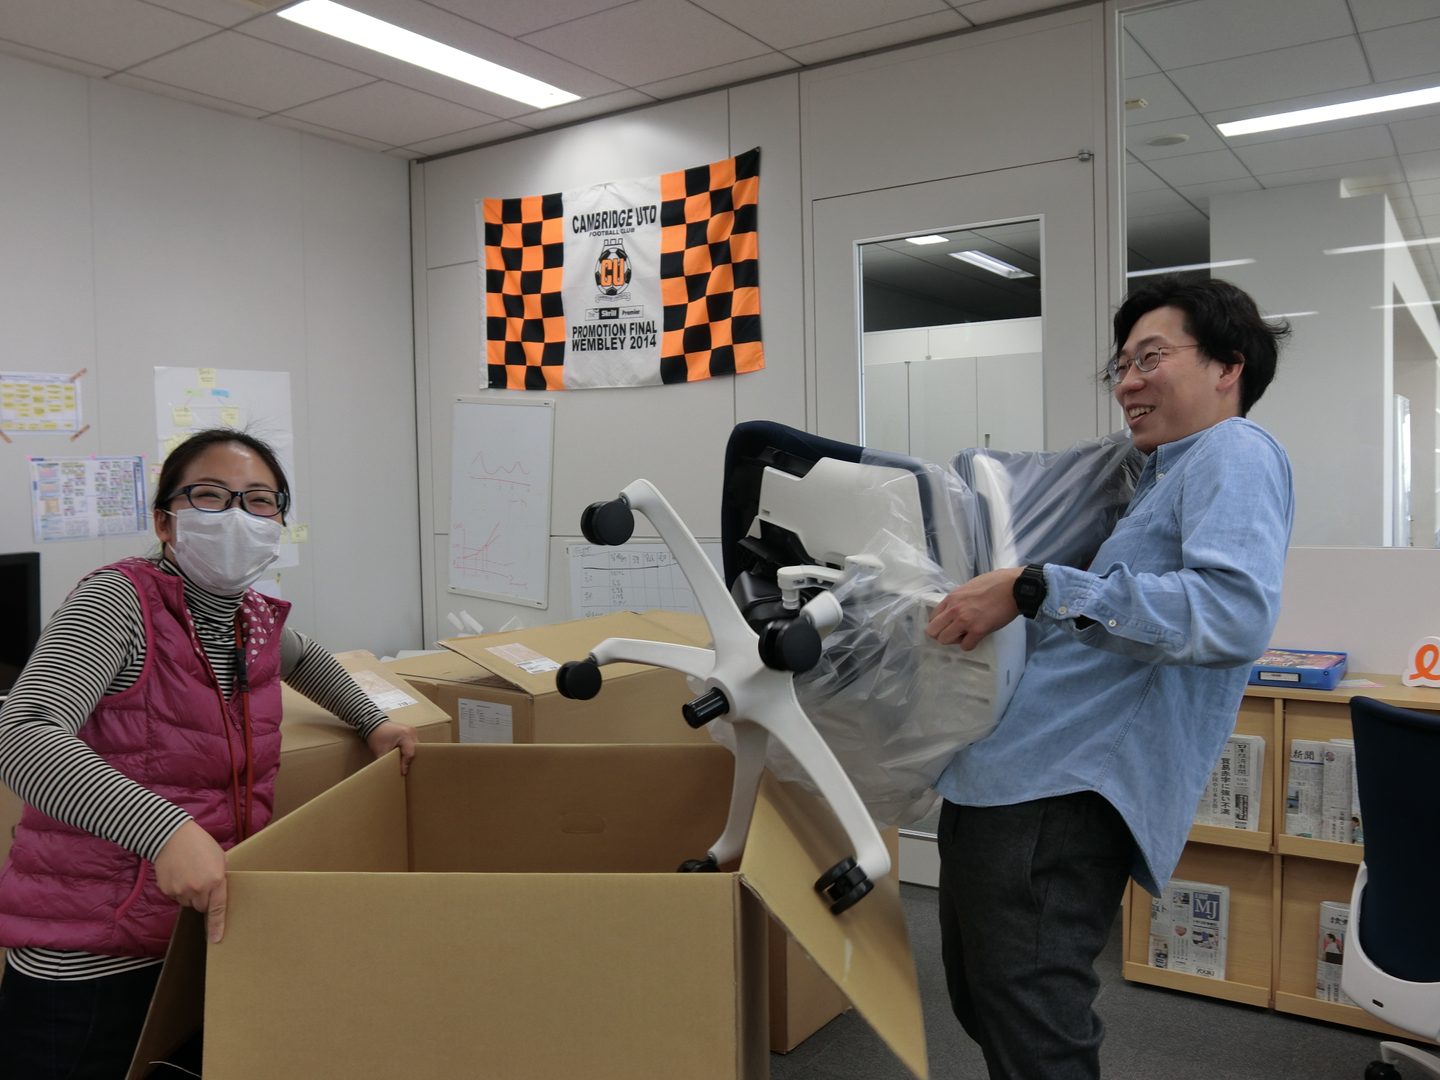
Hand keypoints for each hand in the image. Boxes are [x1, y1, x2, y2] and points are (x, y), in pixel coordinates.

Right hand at [154, 820, 227, 943]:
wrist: (172, 836)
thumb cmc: (200, 844)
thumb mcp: (220, 856)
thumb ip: (222, 874)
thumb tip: (221, 889)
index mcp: (215, 880)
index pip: (218, 909)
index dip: (217, 925)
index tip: (216, 939)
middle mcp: (198, 888)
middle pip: (202, 907)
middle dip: (204, 899)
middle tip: (202, 882)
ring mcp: (181, 890)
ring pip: (188, 903)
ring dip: (190, 895)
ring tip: (189, 875)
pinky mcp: (167, 889)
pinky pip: (176, 897)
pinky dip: (178, 890)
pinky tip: (179, 874)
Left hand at [366, 719, 417, 774]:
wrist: (373, 724)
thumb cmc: (377, 736)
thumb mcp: (381, 751)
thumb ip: (388, 762)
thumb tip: (391, 774)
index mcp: (405, 735)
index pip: (410, 754)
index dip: (406, 764)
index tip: (402, 772)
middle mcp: (411, 731)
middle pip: (415, 750)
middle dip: (409, 759)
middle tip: (403, 768)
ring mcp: (412, 730)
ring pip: (416, 747)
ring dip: (410, 754)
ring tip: (403, 761)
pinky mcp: (411, 730)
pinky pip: (413, 743)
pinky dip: (409, 749)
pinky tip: (403, 754)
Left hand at [926, 567, 1024, 650]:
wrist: (1013, 587)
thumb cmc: (994, 584)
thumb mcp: (968, 587)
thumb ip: (957, 600)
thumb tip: (953, 610)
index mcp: (951, 598)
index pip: (933, 619)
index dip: (940, 625)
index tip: (950, 625)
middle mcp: (954, 609)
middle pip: (933, 632)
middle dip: (943, 634)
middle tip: (956, 632)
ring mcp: (965, 621)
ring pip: (945, 640)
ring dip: (955, 640)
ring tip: (967, 634)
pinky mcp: (979, 630)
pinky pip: (965, 646)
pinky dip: (970, 644)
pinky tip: (977, 636)